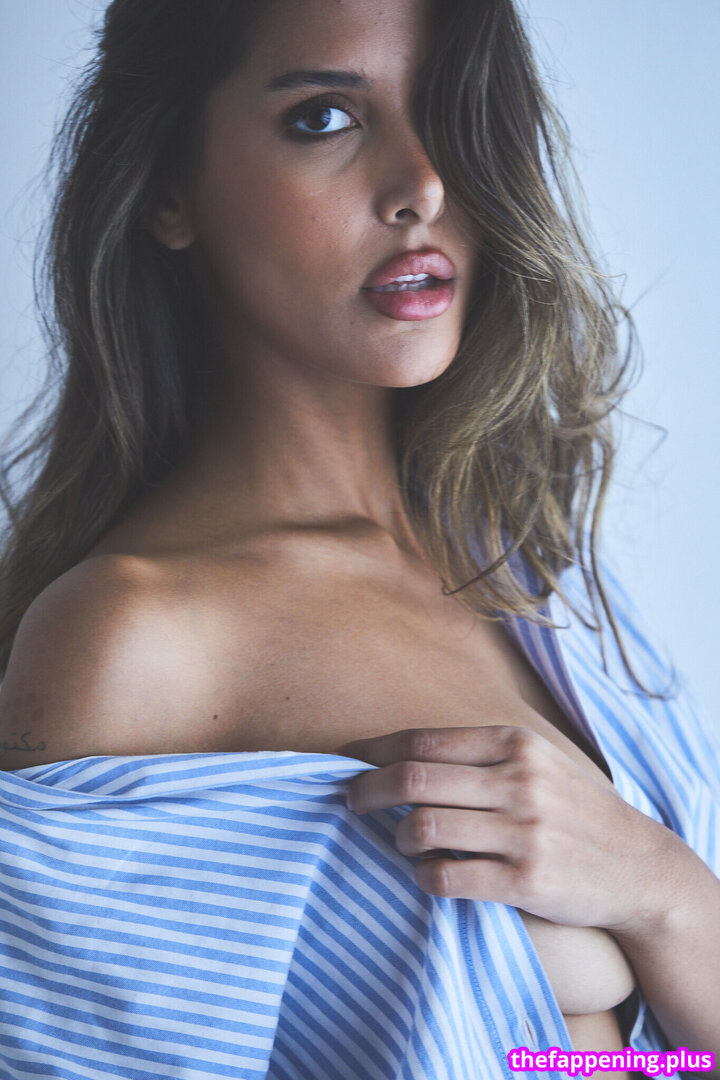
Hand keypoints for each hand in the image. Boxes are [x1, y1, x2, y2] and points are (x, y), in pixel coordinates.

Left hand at [336, 725, 689, 934]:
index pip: (422, 740)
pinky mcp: (525, 882)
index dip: (373, 752)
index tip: (346, 761)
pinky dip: (423, 876)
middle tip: (350, 802)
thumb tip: (399, 755)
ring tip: (401, 843)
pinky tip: (428, 874)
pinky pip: (446, 877)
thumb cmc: (571, 811)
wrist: (638, 866)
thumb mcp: (537, 763)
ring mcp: (523, 833)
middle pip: (412, 779)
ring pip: (421, 828)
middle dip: (366, 791)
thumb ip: (479, 757)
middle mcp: (517, 782)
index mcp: (513, 744)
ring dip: (397, 838)